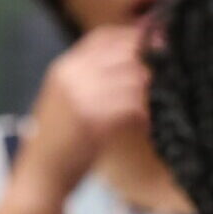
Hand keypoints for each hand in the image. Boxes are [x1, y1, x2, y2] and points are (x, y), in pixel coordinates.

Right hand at [17, 24, 151, 198]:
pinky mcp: (92, 119)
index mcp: (64, 67)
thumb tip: (137, 64)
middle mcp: (70, 75)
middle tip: (173, 72)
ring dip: (151, 91)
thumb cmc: (60, 142)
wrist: (40, 176)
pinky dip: (144, 115)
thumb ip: (94, 78)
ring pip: (133, 79)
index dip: (134, 37)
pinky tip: (148, 124)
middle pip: (124, 54)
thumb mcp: (68, 99)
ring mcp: (80, 95)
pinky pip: (131, 106)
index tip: (159, 42)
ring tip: (163, 102)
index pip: (104, 37)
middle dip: (151, 61)